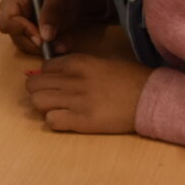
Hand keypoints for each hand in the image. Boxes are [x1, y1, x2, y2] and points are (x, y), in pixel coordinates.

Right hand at [0, 0, 106, 56]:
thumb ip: (52, 12)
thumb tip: (45, 37)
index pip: (8, 22)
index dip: (23, 32)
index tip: (42, 40)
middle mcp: (13, 12)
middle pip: (17, 37)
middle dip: (39, 45)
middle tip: (59, 46)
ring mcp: (21, 23)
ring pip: (28, 44)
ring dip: (48, 47)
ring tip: (66, 44)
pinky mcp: (32, 30)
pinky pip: (37, 44)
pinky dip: (51, 46)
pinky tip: (64, 41)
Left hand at [25, 53, 151, 133]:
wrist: (150, 98)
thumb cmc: (129, 80)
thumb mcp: (101, 63)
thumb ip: (76, 68)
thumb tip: (53, 75)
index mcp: (78, 62)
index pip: (44, 68)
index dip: (47, 77)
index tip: (57, 85)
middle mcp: (73, 79)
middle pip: (33, 85)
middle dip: (40, 92)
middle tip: (54, 99)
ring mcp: (77, 100)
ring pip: (37, 102)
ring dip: (45, 107)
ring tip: (60, 110)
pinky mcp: (82, 121)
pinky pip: (51, 121)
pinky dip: (55, 121)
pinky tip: (68, 120)